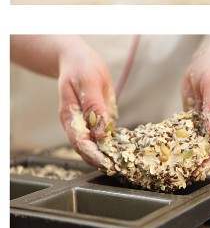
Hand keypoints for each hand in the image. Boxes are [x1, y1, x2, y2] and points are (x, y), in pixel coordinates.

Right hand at [58, 40, 117, 169]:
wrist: (76, 59)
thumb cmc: (81, 66)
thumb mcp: (89, 81)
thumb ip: (94, 106)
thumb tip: (101, 131)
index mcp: (69, 115)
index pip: (80, 142)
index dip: (94, 156)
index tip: (108, 164)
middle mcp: (74, 123)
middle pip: (85, 149)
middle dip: (101, 160)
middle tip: (120, 169)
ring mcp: (82, 122)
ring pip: (93, 145)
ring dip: (105, 155)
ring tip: (123, 164)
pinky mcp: (92, 119)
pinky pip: (99, 135)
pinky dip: (108, 144)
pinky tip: (121, 150)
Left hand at [181, 37, 209, 171]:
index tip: (203, 165)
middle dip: (201, 159)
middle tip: (185, 169)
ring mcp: (208, 120)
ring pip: (200, 142)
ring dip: (189, 152)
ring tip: (174, 163)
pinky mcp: (195, 116)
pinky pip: (188, 131)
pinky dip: (180, 138)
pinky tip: (168, 145)